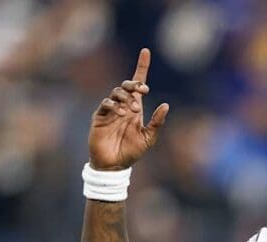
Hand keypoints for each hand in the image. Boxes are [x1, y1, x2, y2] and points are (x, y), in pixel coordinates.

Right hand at [88, 48, 168, 170]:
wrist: (115, 165)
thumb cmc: (131, 151)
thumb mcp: (149, 137)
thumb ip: (157, 122)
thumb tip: (166, 105)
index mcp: (135, 107)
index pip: (138, 83)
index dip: (142, 66)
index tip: (146, 52)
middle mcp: (123, 105)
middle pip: (127, 84)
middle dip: (134, 84)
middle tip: (143, 91)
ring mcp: (110, 110)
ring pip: (116, 92)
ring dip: (126, 97)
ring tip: (132, 111)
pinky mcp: (100, 116)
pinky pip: (106, 104)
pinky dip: (114, 105)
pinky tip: (121, 114)